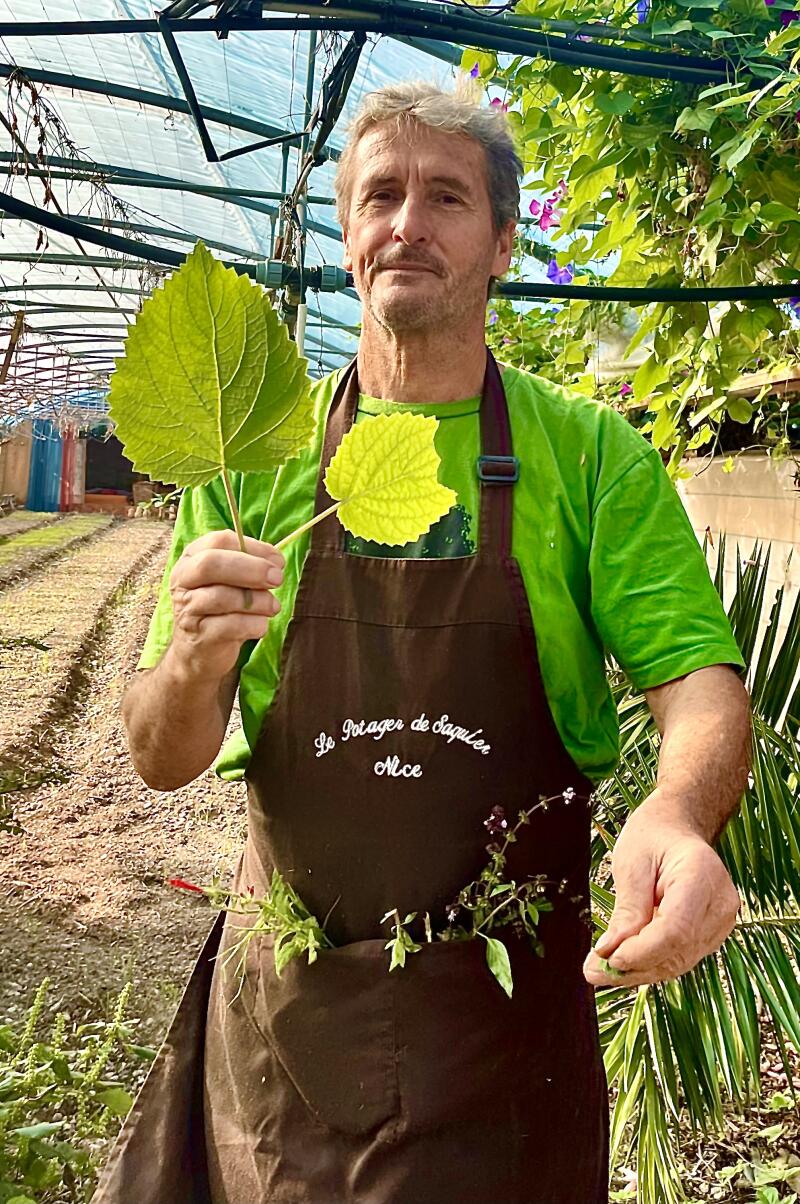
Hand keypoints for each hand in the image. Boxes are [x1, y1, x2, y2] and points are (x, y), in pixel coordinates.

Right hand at [167, 530, 283, 683]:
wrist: (200, 651)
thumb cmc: (221, 608)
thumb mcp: (230, 581)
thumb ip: (250, 565)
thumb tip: (276, 561)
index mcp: (191, 558)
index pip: (218, 541)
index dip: (253, 547)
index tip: (278, 560)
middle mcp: (183, 581)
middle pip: (211, 564)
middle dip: (251, 569)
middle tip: (277, 578)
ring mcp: (188, 609)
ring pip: (223, 597)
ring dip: (258, 600)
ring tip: (272, 606)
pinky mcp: (200, 636)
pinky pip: (231, 626)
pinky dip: (254, 624)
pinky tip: (261, 625)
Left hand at [583, 797, 740, 987]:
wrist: (677, 827)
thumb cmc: (653, 836)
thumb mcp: (632, 863)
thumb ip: (628, 910)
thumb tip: (610, 953)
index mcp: (702, 875)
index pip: (676, 929)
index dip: (642, 951)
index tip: (608, 958)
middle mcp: (720, 904)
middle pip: (677, 951)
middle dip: (634, 966)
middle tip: (593, 971)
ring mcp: (720, 922)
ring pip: (678, 962)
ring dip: (638, 971)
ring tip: (599, 970)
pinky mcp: (711, 934)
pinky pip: (679, 957)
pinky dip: (649, 963)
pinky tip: (621, 964)